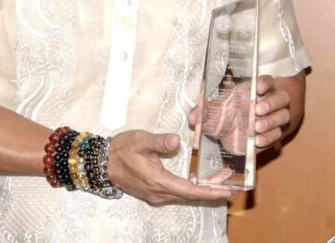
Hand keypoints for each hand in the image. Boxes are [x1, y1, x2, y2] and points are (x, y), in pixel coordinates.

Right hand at [107, 130, 232, 204]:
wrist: (102, 163)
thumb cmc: (122, 149)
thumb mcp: (141, 140)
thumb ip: (159, 141)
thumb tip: (176, 140)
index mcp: (158, 181)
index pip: (190, 190)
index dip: (210, 191)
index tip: (227, 191)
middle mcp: (159, 193)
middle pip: (191, 195)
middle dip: (212, 190)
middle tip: (232, 184)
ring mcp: (156, 195)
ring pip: (185, 195)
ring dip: (203, 189)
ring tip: (221, 179)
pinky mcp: (154, 192)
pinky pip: (177, 193)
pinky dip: (192, 188)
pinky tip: (200, 180)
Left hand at [189, 75, 291, 152]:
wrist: (242, 133)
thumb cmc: (231, 115)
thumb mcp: (218, 112)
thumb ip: (206, 112)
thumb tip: (192, 117)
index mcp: (257, 90)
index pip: (267, 81)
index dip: (265, 83)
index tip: (258, 88)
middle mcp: (271, 102)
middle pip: (281, 97)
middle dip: (271, 103)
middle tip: (257, 109)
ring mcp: (276, 118)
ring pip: (283, 115)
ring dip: (272, 121)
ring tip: (257, 126)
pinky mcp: (275, 134)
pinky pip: (278, 134)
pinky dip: (269, 137)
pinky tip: (258, 140)